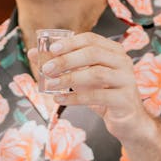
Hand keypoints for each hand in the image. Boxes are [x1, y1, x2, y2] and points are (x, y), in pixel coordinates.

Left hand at [28, 31, 152, 143]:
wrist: (127, 120)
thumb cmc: (102, 94)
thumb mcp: (82, 77)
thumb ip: (62, 65)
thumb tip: (33, 53)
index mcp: (114, 51)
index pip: (91, 39)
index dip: (70, 42)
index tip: (52, 49)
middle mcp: (123, 62)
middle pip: (93, 54)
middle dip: (66, 60)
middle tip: (47, 69)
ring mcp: (126, 80)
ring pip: (95, 73)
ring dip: (69, 79)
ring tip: (50, 85)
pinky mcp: (124, 100)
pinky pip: (97, 96)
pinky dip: (75, 97)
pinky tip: (59, 99)